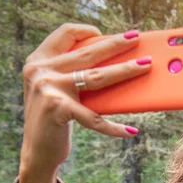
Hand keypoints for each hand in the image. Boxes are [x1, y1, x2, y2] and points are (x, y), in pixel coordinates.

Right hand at [19, 23, 151, 177]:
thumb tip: (116, 64)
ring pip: (97, 77)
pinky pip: (94, 118)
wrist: (38, 152)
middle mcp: (41, 71)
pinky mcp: (57, 110)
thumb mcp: (58, 90)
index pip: (64, 34)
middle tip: (137, 39)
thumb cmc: (56, 119)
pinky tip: (131, 131)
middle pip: (88, 53)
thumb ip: (74, 74)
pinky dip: (114, 127)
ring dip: (125, 70)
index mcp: (39, 60)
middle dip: (116, 44)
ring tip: (145, 67)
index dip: (87, 30)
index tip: (110, 34)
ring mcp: (48, 89)